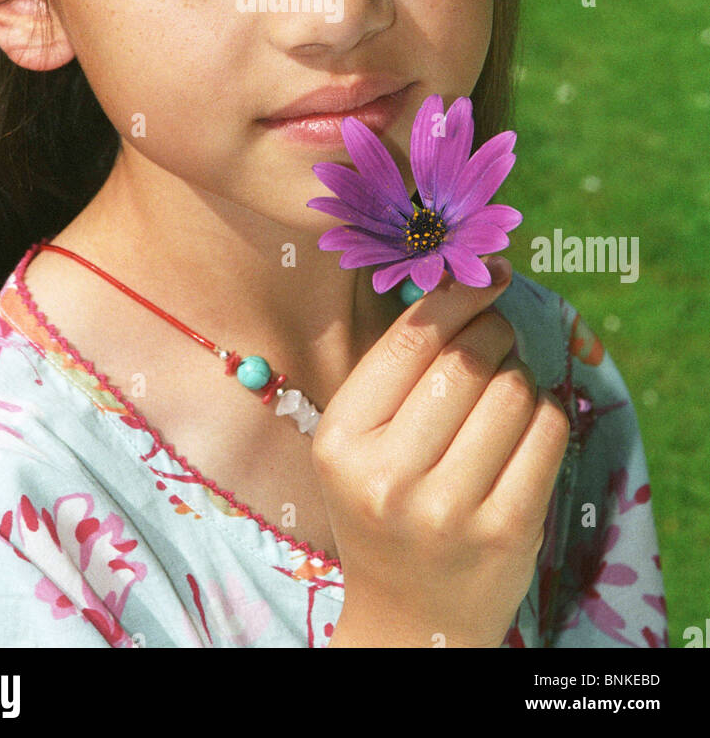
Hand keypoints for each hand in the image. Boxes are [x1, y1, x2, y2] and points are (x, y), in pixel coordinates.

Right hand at [315, 256, 570, 647]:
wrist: (408, 618)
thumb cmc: (385, 506)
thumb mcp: (360, 441)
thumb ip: (397, 368)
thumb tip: (467, 276)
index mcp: (341, 441)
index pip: (408, 341)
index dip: (457, 295)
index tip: (489, 271)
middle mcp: (388, 477)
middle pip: (467, 359)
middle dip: (493, 331)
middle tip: (498, 333)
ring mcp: (449, 509)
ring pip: (513, 390)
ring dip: (518, 374)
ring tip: (504, 391)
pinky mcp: (507, 532)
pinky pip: (548, 431)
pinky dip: (546, 413)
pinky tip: (527, 425)